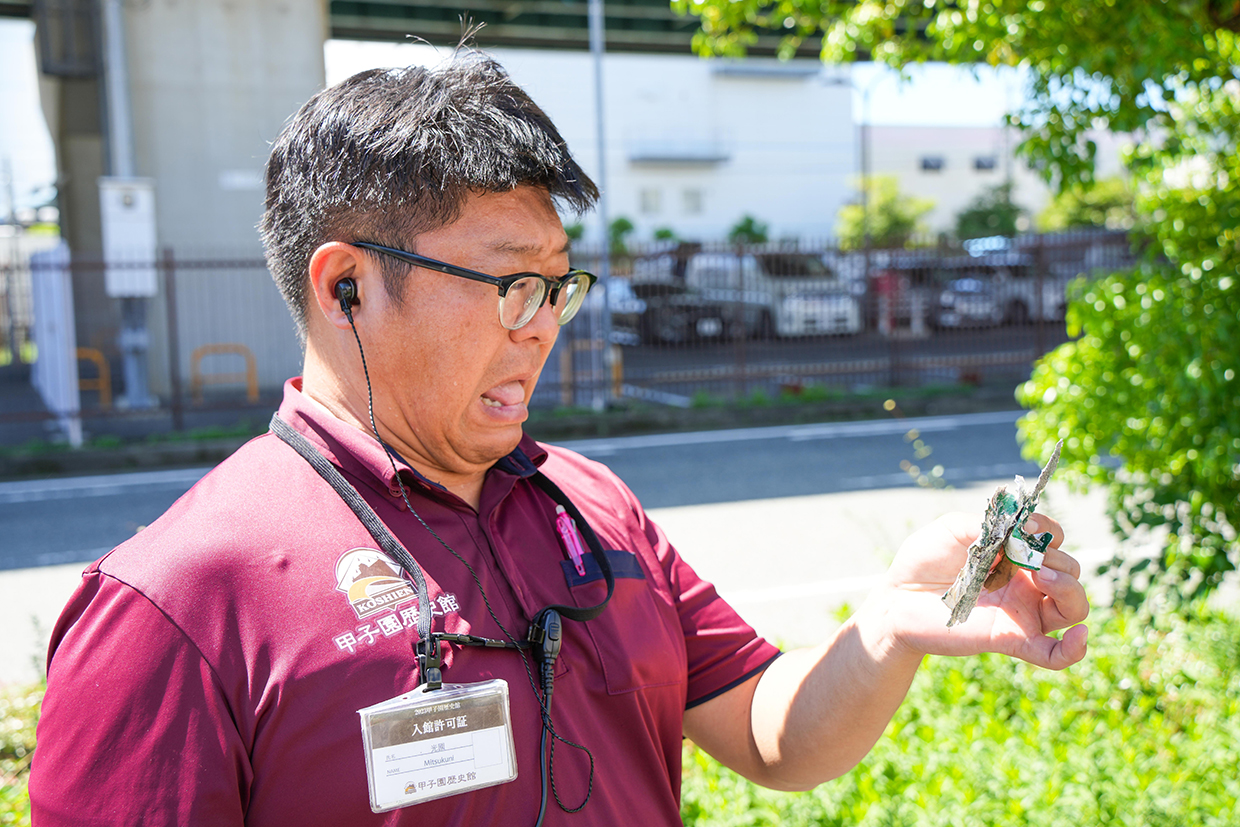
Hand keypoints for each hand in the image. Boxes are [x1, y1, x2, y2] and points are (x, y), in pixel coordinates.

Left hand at [872, 511, 1089, 669]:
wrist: (897, 598)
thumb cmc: (924, 561)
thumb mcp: (954, 528)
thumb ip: (988, 523)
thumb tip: (1023, 527)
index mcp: (1015, 555)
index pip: (1054, 541)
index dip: (1050, 531)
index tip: (1028, 525)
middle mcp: (1025, 583)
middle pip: (1070, 572)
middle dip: (1059, 560)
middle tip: (1028, 556)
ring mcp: (1021, 612)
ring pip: (1073, 607)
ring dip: (1069, 589)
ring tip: (1041, 578)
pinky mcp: (1011, 639)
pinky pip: (1054, 654)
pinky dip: (1075, 649)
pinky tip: (1079, 636)